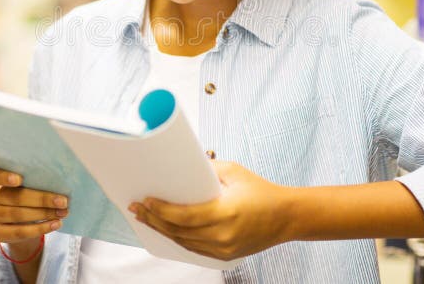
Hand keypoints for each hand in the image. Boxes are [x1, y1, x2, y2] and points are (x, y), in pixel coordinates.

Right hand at [0, 163, 69, 244]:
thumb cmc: (22, 188)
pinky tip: (56, 224)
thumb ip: (31, 176)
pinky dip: (40, 228)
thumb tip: (59, 179)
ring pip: (18, 215)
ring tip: (63, 212)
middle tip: (63, 200)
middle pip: (13, 197)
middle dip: (42, 199)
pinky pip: (19, 232)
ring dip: (44, 214)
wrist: (14, 216)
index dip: (3, 177)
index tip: (20, 179)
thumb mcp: (23, 179)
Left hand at [129, 161, 293, 260]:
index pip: (182, 216)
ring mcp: (224, 249)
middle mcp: (222, 235)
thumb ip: (207, 170)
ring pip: (183, 242)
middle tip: (137, 208)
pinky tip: (166, 229)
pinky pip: (195, 248)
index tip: (145, 201)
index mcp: (224, 213)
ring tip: (146, 218)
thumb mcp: (234, 171)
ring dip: (162, 230)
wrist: (286, 216)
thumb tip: (182, 167)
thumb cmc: (262, 191)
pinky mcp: (225, 255)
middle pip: (178, 231)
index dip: (160, 210)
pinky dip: (178, 238)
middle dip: (153, 219)